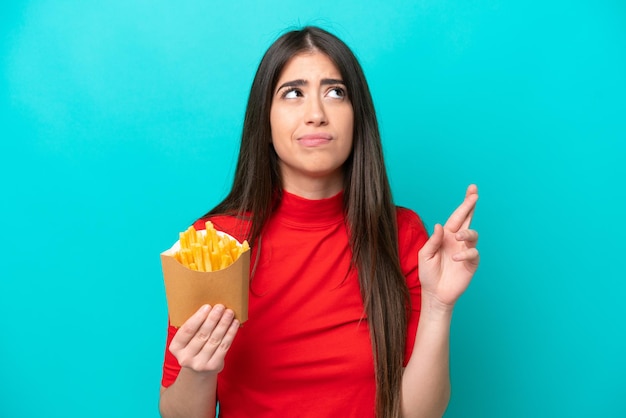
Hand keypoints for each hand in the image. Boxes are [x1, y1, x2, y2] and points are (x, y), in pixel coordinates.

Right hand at [168, 304, 239, 374]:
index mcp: (175, 348)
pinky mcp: (213, 367)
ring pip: (214, 340)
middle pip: (202, 335)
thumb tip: (207, 306)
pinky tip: (234, 324)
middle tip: (221, 306)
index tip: (207, 306)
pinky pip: (224, 347)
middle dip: (213, 319)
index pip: (186, 330)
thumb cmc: (194, 347)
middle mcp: (185, 358)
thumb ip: (192, 326)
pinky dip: (230, 334)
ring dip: (224, 324)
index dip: (197, 318)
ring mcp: (199, 364)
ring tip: (229, 313)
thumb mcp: (186, 339)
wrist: (199, 371)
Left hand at [418, 185, 479, 310]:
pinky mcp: (471, 264)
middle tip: (474, 195)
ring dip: (467, 233)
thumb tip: (440, 225)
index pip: (457, 217)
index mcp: (446, 236)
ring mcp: (465, 251)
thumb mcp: (425, 255)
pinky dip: (465, 254)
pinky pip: (473, 254)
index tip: (472, 190)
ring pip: (472, 235)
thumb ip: (433, 240)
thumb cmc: (428, 274)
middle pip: (467, 219)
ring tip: (459, 236)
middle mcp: (457, 241)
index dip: (464, 204)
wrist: (434, 294)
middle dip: (471, 206)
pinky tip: (456, 258)